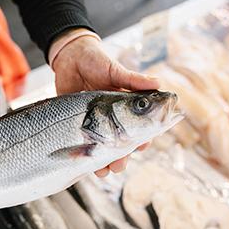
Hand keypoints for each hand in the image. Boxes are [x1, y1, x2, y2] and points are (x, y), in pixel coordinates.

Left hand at [51, 29, 158, 176]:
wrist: (70, 58)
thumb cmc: (96, 61)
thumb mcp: (115, 70)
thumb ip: (134, 80)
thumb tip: (159, 83)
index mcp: (127, 106)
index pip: (141, 128)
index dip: (144, 139)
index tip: (142, 146)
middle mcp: (114, 119)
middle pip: (123, 145)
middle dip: (123, 157)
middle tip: (120, 164)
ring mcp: (96, 124)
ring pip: (106, 150)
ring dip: (107, 163)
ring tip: (105, 170)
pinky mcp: (79, 125)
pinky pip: (86, 147)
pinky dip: (89, 160)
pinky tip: (92, 168)